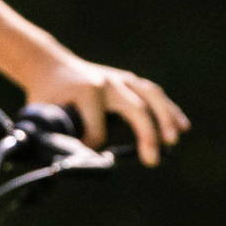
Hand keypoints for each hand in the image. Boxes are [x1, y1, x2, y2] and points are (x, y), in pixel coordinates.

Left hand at [22, 55, 188, 164]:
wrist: (49, 65)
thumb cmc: (47, 96)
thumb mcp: (43, 115)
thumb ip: (58, 136)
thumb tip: (73, 160)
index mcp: (84, 90)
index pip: (97, 127)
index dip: (94, 146)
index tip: (90, 157)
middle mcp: (106, 82)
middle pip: (134, 108)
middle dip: (146, 135)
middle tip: (152, 160)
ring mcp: (120, 78)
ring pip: (150, 97)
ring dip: (165, 120)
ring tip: (173, 140)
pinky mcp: (129, 80)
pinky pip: (154, 94)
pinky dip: (169, 110)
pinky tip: (182, 126)